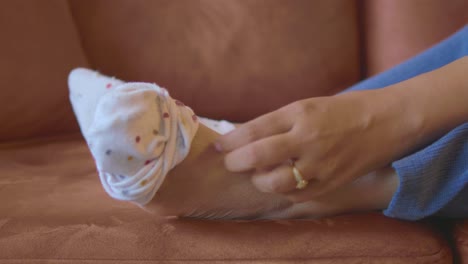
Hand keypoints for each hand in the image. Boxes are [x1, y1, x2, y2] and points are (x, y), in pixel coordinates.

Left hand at [215, 89, 410, 202]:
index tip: (219, 147)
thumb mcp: (310, 106)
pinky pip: (298, 194)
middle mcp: (308, 138)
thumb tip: (248, 137)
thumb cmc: (347, 109)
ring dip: (260, 181)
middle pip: (258, 155)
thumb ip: (280, 122)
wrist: (390, 121)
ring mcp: (321, 162)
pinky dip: (284, 192)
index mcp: (300, 113)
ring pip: (276, 182)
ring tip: (258, 176)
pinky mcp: (332, 181)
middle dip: (237, 162)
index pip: (254, 129)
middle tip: (231, 164)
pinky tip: (281, 185)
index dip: (231, 141)